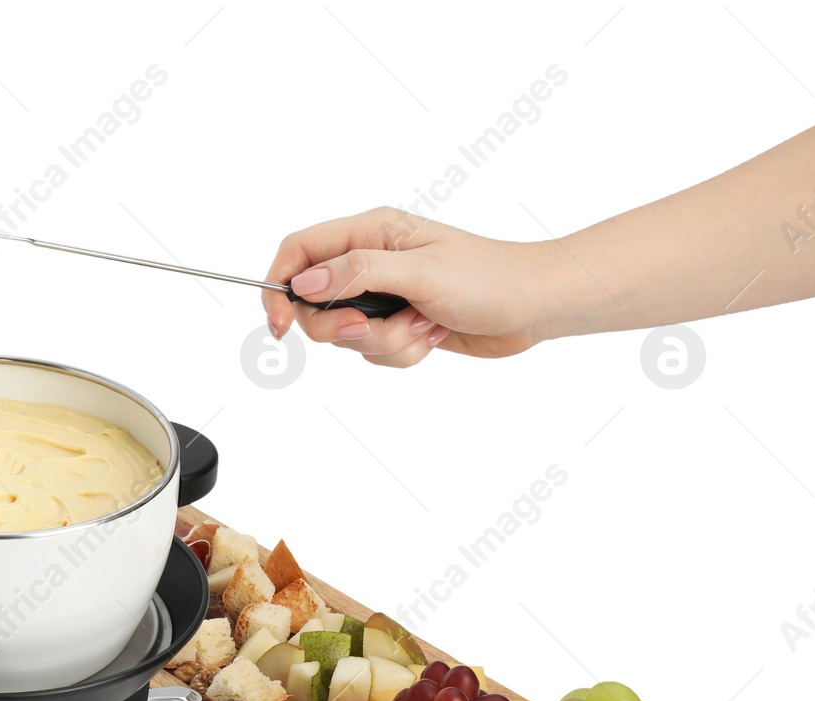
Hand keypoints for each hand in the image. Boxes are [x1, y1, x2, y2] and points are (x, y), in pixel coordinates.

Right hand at [262, 208, 561, 366]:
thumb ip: (357, 273)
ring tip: (423, 323)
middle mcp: (370, 261)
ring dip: (384, 342)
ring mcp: (384, 296)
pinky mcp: (398, 325)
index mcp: (370, 232)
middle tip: (373, 327)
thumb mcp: (419, 271)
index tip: (281, 324)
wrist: (534, 305)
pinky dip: (402, 354)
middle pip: (315, 304)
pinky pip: (373, 353)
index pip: (299, 251)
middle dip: (343, 328)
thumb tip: (305, 282)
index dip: (279, 285)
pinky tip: (433, 335)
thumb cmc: (488, 277)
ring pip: (346, 335)